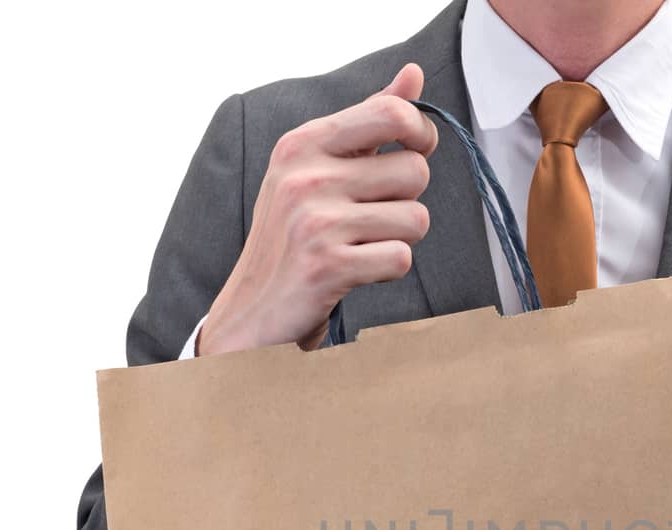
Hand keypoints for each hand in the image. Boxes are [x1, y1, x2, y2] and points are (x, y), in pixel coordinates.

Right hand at [198, 62, 437, 355]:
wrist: (251, 313)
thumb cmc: (294, 238)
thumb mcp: (318, 169)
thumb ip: (368, 121)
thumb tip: (414, 73)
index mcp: (303, 144)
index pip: (391, 112)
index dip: (421, 134)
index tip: (413, 153)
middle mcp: (306, 176)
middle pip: (415, 170)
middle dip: (406, 199)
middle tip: (369, 219)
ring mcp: (315, 220)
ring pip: (416, 218)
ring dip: (399, 238)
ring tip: (360, 246)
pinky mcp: (327, 265)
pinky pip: (401, 257)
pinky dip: (388, 269)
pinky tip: (357, 271)